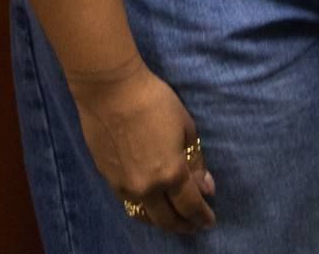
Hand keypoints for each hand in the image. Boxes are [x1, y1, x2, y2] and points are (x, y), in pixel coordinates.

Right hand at [68, 60, 214, 233]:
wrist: (110, 92)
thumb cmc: (155, 102)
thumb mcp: (186, 127)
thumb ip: (196, 162)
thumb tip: (206, 188)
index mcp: (170, 173)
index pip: (190, 206)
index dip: (202, 216)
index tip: (210, 221)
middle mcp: (147, 187)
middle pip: (167, 219)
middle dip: (184, 225)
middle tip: (194, 226)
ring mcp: (124, 186)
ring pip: (145, 216)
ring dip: (161, 222)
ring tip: (173, 219)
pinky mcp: (108, 180)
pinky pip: (129, 204)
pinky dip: (144, 210)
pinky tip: (150, 205)